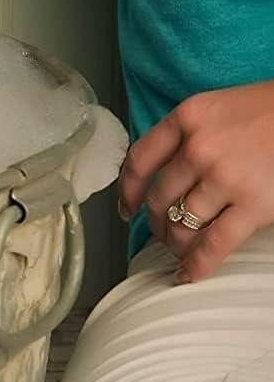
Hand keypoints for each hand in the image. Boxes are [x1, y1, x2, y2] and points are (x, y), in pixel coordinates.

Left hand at [117, 79, 273, 281]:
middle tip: (164, 233)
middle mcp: (200, 146)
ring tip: (181, 251)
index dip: (129, 190)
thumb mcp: (227, 107)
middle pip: (160, 198)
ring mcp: (226, 176)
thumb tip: (166, 173)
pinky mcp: (254, 204)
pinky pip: (213, 244)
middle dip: (158, 223)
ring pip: (182, 224)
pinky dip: (197, 265)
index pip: (140, 159)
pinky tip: (189, 275)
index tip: (127, 207)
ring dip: (177, 245)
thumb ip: (194, 133)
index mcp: (190, 116)